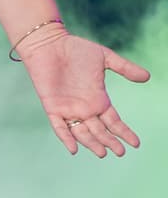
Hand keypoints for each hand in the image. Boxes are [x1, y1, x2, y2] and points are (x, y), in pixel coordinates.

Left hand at [18, 31, 149, 157]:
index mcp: (98, 99)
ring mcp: (68, 109)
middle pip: (99, 130)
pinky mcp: (52, 106)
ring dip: (91, 143)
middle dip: (109, 142)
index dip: (124, 132)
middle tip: (120, 153)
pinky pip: (59, 126)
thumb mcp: (105, 58)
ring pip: (81, 132)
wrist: (49, 43)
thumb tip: (147, 77)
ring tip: (102, 153)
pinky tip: (73, 149)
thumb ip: (125, 68)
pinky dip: (66, 137)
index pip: (113, 122)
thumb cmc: (76, 49)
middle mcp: (84, 108)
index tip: (135, 144)